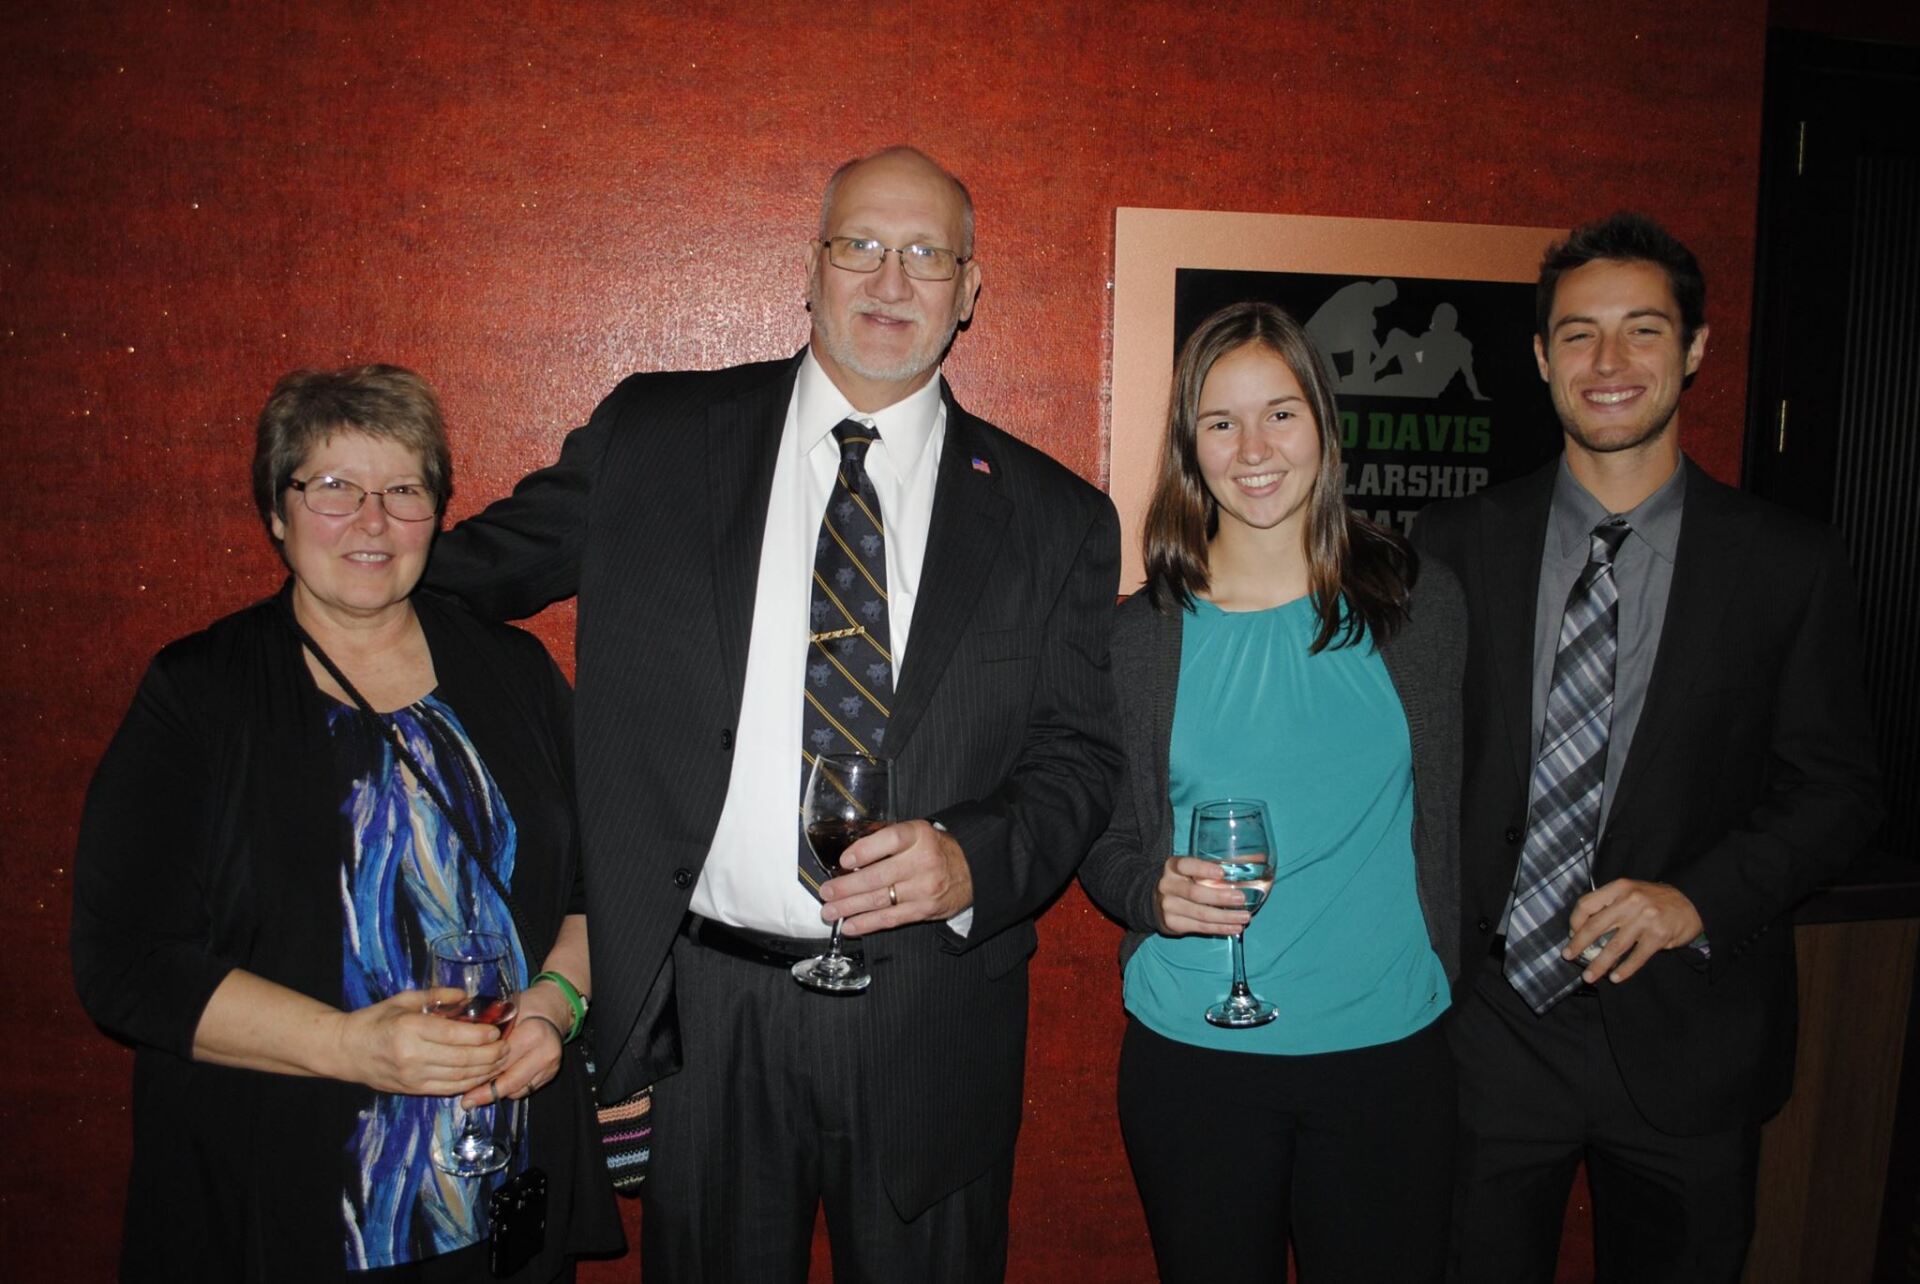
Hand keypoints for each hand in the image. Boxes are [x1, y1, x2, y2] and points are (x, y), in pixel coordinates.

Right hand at [334, 987, 508, 1095]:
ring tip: (501, 1061)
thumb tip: (467, 996)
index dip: (481, 1035)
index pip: (454, 1035)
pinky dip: (470, 1083)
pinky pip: (448, 1089)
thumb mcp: (404, 999)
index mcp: (410, 1029)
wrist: (346, 1050)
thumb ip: (437, 996)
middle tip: (507, 1047)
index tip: (497, 1031)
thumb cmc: (375, 1019)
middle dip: (490, 1055)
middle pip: (462, 1059)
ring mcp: (413, 1077)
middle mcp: (413, 1056)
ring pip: (459, 1078)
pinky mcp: (413, 1090)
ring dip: (485, 1071)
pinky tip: (483, 1075)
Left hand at [462, 1012, 562, 1107]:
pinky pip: (526, 1089)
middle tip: (467, 1101)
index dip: (480, 1075)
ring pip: (518, 1090)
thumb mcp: (505, 1015)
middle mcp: (545, 1053)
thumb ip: (490, 1037)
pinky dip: (510, 1090)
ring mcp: (551, 1066)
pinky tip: (497, 1084)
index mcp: (533, 1034)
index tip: (464, 1089)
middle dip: (486, 1093)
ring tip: (479, 1093)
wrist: (553, 1010)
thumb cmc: (525, 1007)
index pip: (502, 1062)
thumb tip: (465, 1059)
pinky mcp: (552, 1074)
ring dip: (498, 1092)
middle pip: (510, 1081)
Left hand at [820, 819, 972, 935]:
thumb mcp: (917, 833)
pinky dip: (867, 924)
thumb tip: (849, 859)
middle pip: (879, 876)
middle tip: (826, 892)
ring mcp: (924, 888)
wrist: (972, 870)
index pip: (890, 839)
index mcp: (919, 836)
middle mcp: (923, 862)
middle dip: (847, 887)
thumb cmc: (935, 849)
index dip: (865, 850)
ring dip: (851, 908)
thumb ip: (888, 841)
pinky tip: (850, 925)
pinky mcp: (925, 910)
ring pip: (881, 900)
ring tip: (830, 911)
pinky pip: (891, 919)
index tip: (845, 860)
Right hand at [1154, 856, 1252, 936]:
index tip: (1222, 873)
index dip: (1203, 869)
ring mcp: (1168, 906)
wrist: (1155, 901)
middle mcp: (1167, 885)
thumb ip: (1218, 865)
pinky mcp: (1172, 923)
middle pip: (1195, 893)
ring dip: (1225, 917)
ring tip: (1244, 917)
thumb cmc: (1184, 881)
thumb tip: (1259, 857)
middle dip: (1220, 897)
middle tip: (1241, 899)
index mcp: (1173, 867)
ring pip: (1200, 914)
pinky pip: (1199, 927)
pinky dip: (1219, 928)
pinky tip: (1234, 927)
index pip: (1185, 865)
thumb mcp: (1192, 869)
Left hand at [1565, 879, 1704, 984]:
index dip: (1575, 921)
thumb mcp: (1630, 891)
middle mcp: (1630, 901)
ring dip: (1599, 964)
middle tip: (1568, 956)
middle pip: (1596, 926)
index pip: (1587, 904)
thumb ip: (1609, 904)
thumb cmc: (1654, 900)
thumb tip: (1582, 928)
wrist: (1692, 902)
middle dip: (1579, 944)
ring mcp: (1645, 919)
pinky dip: (1625, 970)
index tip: (1571, 934)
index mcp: (1619, 888)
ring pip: (1614, 946)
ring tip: (1589, 976)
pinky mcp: (1658, 936)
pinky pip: (1637, 957)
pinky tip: (1615, 978)